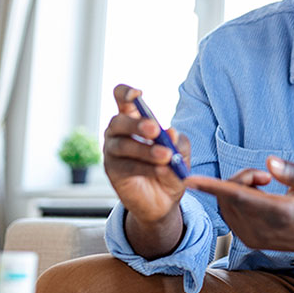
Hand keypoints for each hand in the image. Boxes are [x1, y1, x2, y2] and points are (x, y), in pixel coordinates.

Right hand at [104, 84, 190, 224]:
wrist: (164, 199)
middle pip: (119, 121)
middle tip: (155, 130)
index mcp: (134, 117)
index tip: (137, 94)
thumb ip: (177, 142)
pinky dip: (145, 167)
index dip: (125, 93)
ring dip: (146, 150)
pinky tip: (160, 169)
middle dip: (137, 125)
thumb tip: (171, 132)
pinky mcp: (113, 171)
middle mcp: (118, 131)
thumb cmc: (170, 166)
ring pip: (123, 145)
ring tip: (165, 155)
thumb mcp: (181, 152)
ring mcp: (112, 151)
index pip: (122, 98)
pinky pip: (126, 166)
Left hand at [184, 157, 293, 254]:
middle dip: (240, 177)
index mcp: (280, 214)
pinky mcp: (249, 241)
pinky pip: (229, 213)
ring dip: (237, 187)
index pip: (240, 197)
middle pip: (230, 196)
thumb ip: (293, 172)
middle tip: (265, 176)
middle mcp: (262, 230)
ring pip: (226, 205)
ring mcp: (253, 238)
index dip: (214, 187)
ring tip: (264, 185)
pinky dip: (235, 199)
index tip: (191, 180)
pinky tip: (257, 197)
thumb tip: (269, 162)